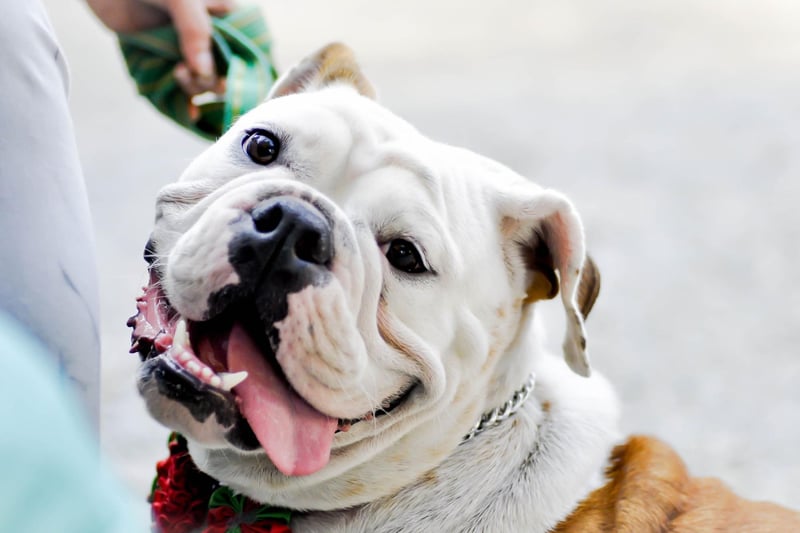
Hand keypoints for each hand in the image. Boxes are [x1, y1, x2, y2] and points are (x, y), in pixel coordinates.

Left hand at [88, 0, 232, 111]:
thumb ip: (196, 31)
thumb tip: (204, 73)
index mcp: (225, 15)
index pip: (246, 49)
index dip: (240, 68)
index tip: (225, 77)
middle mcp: (211, 35)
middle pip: (225, 71)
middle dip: (211, 79)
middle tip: (187, 70)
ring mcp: (188, 49)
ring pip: (204, 81)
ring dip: (194, 86)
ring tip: (176, 72)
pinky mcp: (166, 60)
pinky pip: (181, 86)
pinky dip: (185, 101)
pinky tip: (190, 113)